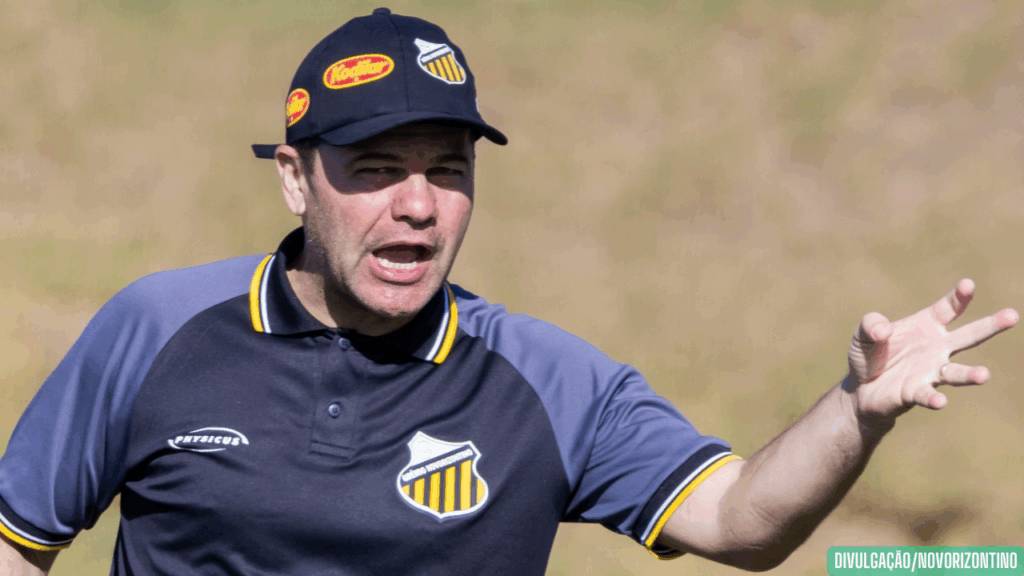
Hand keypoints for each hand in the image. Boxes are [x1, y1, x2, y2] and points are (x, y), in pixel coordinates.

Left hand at [844, 279, 1017, 424]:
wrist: (862, 388)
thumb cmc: (869, 355)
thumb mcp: (863, 333)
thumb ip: (871, 324)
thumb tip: (883, 331)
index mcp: (927, 326)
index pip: (949, 308)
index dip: (959, 297)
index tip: (968, 285)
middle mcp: (936, 349)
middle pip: (968, 336)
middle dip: (990, 326)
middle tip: (1012, 315)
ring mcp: (930, 372)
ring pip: (956, 372)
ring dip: (970, 374)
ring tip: (984, 375)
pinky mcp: (916, 393)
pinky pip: (927, 395)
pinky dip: (933, 399)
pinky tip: (940, 402)